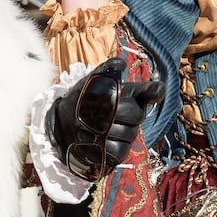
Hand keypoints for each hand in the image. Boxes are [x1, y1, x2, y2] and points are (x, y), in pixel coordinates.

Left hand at [48, 57, 164, 180]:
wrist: (62, 123)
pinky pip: (118, 150)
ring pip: (127, 133)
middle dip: (117, 111)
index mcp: (128, 96)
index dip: (154, 92)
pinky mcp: (119, 153)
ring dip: (106, 129)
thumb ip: (104, 71)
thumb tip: (121, 63)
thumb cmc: (79, 100)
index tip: (155, 91)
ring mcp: (128, 135)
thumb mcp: (88, 83)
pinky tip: (92, 141)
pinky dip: (103, 146)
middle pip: (137, 114)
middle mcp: (132, 116)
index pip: (150, 93)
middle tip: (97, 110)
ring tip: (88, 126)